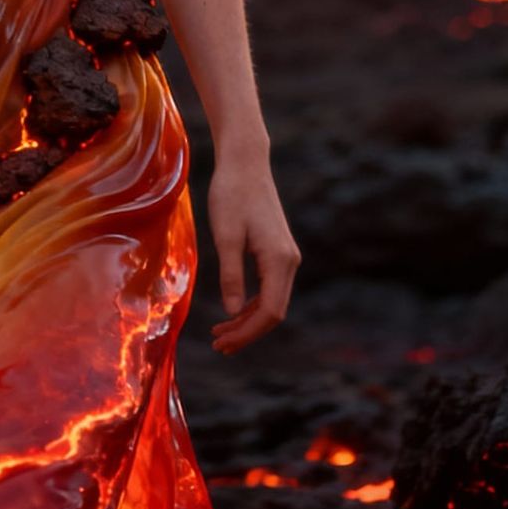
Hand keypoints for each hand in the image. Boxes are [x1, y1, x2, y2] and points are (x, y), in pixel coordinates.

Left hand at [206, 149, 300, 356]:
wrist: (245, 163)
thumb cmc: (231, 194)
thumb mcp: (225, 235)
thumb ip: (230, 274)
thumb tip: (231, 312)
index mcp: (279, 260)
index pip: (270, 312)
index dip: (247, 333)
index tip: (222, 343)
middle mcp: (289, 261)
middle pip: (273, 312)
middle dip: (247, 332)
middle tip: (218, 345)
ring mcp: (286, 256)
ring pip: (272, 301)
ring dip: (248, 320)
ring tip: (221, 334)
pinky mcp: (278, 250)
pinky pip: (269, 287)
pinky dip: (252, 303)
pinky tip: (233, 311)